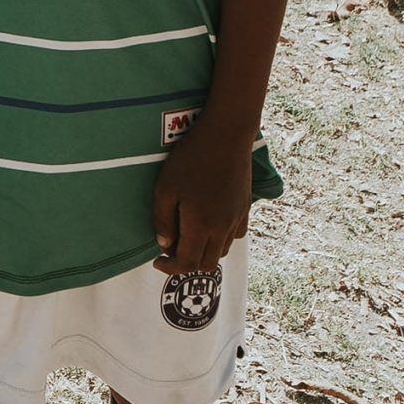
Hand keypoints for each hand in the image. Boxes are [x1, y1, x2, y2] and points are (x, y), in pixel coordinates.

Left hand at [151, 122, 251, 276]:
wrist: (226, 135)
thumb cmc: (190, 159)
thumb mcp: (165, 188)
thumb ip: (163, 220)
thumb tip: (165, 244)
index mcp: (201, 226)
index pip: (187, 263)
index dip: (170, 268)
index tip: (158, 261)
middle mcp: (223, 228)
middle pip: (207, 263)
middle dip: (187, 263)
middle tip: (171, 250)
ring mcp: (237, 218)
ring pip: (222, 251)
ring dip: (204, 252)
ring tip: (188, 237)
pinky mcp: (245, 207)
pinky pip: (235, 235)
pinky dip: (221, 239)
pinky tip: (210, 225)